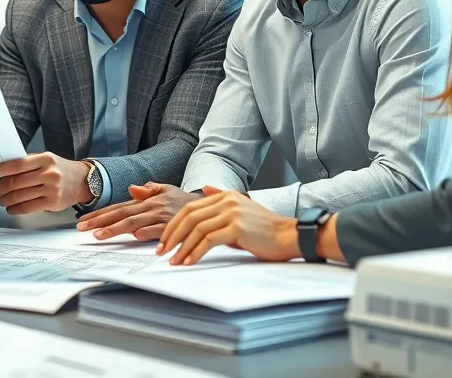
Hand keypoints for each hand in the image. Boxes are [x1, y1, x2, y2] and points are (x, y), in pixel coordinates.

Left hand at [0, 153, 91, 214]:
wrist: (82, 181)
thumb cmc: (60, 169)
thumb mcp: (46, 160)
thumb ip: (27, 163)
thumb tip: (2, 168)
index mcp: (45, 159)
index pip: (16, 164)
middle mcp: (49, 173)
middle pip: (15, 182)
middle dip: (1, 188)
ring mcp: (52, 189)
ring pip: (19, 196)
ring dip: (6, 200)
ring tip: (3, 200)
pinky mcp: (53, 202)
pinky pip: (27, 207)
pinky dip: (15, 209)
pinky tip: (11, 208)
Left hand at [77, 183, 197, 240]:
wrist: (208, 205)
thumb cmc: (183, 201)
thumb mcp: (165, 190)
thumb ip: (148, 190)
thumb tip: (131, 188)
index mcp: (146, 200)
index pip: (118, 207)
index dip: (100, 214)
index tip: (84, 221)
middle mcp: (150, 206)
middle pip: (121, 214)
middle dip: (100, 222)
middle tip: (83, 228)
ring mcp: (160, 216)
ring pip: (134, 222)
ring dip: (116, 229)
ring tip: (99, 236)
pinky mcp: (172, 225)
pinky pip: (158, 230)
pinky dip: (146, 233)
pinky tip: (135, 237)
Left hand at [157, 186, 298, 265]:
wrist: (289, 236)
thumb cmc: (266, 228)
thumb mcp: (242, 208)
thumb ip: (221, 199)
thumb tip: (204, 190)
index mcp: (225, 195)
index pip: (189, 208)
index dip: (174, 224)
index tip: (164, 240)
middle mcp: (227, 200)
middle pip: (189, 216)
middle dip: (172, 235)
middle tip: (162, 251)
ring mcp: (232, 213)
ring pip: (196, 229)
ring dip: (182, 247)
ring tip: (174, 261)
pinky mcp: (237, 228)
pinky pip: (208, 240)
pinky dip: (195, 252)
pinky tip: (189, 261)